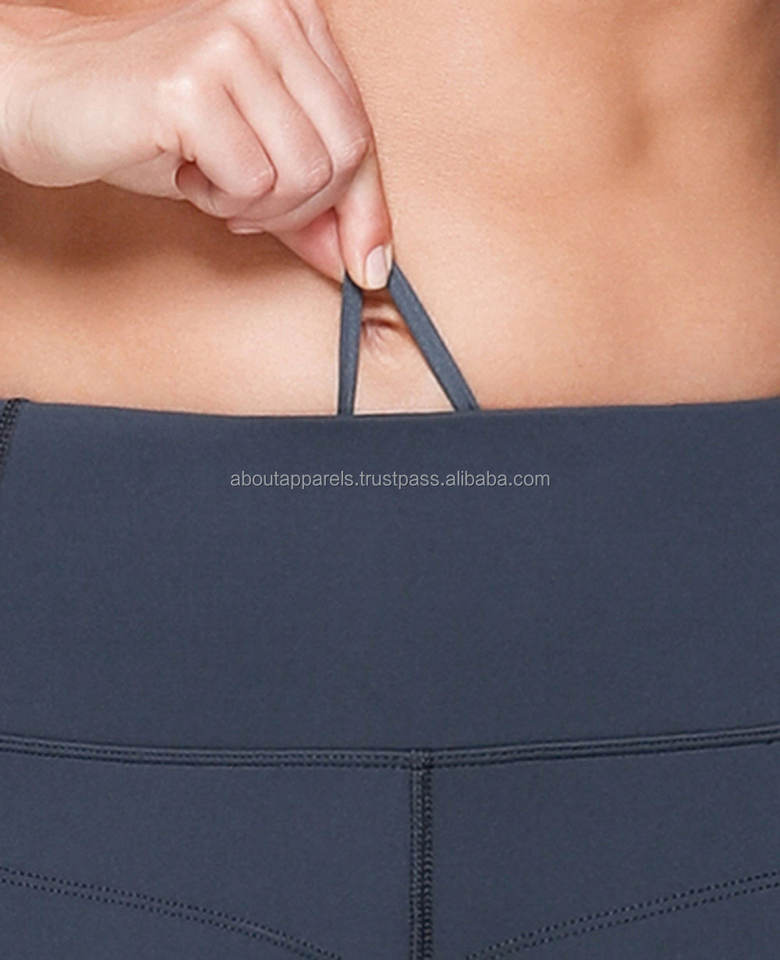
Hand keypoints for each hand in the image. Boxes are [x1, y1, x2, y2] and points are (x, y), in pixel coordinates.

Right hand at [0, 0, 392, 286]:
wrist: (45, 95)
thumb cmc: (148, 124)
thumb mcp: (247, 159)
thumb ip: (309, 200)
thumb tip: (365, 262)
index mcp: (294, 17)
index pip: (361, 129)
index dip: (367, 208)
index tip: (368, 264)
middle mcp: (270, 13)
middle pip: (346, 155)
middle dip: (303, 211)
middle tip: (244, 206)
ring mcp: (231, 43)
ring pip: (306, 173)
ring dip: (257, 205)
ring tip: (208, 180)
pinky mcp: (192, 85)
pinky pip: (253, 182)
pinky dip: (220, 199)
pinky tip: (184, 172)